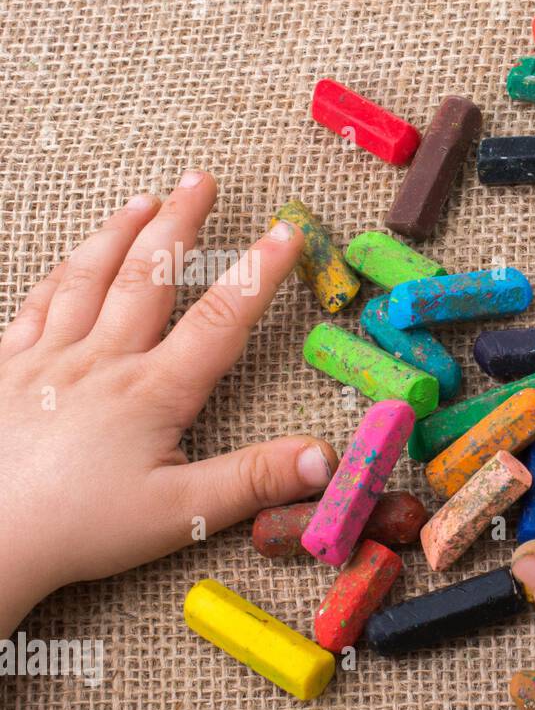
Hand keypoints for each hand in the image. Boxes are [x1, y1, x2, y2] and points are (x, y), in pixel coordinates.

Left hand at [0, 171, 337, 634]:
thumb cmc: (80, 530)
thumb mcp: (182, 516)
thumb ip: (254, 481)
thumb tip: (326, 459)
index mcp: (152, 392)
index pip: (218, 320)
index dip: (257, 274)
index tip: (285, 232)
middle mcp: (101, 362)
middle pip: (148, 277)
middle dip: (180, 224)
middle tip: (200, 179)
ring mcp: (45, 361)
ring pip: (87, 279)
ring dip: (119, 234)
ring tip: (142, 200)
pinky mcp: (4, 370)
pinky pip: (34, 306)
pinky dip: (58, 275)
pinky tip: (69, 262)